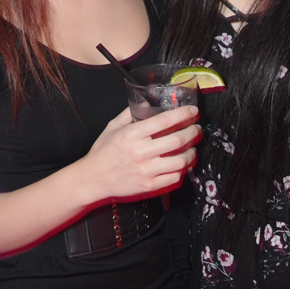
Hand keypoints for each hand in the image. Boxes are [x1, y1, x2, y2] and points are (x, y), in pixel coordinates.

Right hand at [82, 105, 201, 201]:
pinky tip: (182, 165)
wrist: (92, 179)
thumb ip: (129, 114)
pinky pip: (175, 178)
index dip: (183, 114)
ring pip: (181, 161)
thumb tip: (146, 102)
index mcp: (132, 135)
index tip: (193, 111)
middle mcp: (141, 152)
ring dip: (192, 153)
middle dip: (193, 132)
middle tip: (196, 129)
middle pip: (178, 140)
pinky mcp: (149, 186)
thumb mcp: (112, 127)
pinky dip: (182, 170)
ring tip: (192, 148)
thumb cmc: (102, 152)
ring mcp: (146, 171)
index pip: (164, 121)